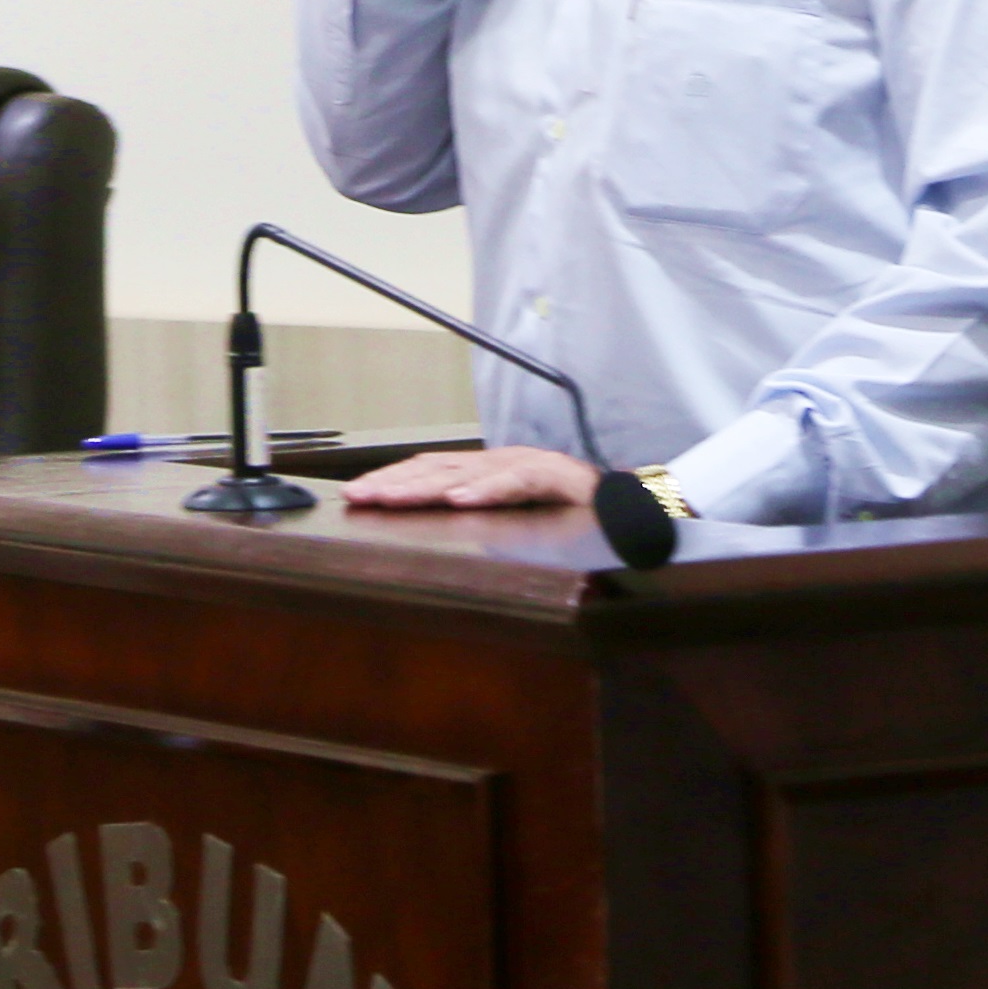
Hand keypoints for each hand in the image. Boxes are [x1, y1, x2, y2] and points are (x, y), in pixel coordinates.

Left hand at [338, 446, 599, 511]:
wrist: (631, 511)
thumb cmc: (573, 518)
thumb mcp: (514, 522)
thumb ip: (479, 519)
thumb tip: (436, 526)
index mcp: (488, 471)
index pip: (431, 470)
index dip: (392, 480)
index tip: (356, 495)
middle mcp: (502, 462)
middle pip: (438, 467)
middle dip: (393, 482)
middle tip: (357, 496)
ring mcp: (528, 465)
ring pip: (468, 471)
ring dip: (425, 485)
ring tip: (391, 497)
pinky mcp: (556, 476)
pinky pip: (516, 481)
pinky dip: (486, 490)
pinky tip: (460, 498)